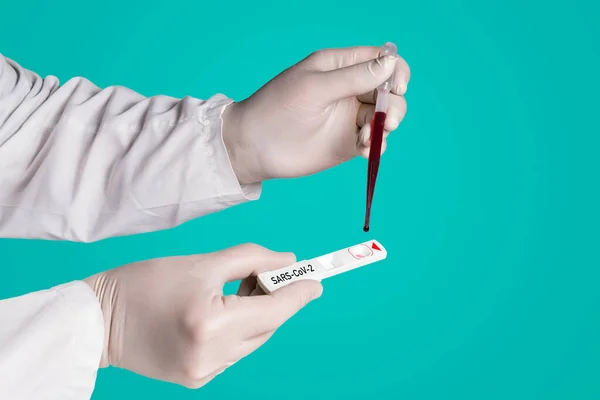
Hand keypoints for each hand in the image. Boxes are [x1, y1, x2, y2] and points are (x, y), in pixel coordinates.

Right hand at [84, 244, 321, 388]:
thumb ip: (250, 259)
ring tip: (238, 290)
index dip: (299, 294)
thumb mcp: (200, 262)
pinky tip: (222, 312)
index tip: (317, 282)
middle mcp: (212, 355)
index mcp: (212, 323)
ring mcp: (203, 373)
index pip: (274, 309)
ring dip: (255, 316)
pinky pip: (233, 353)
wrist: (96, 320)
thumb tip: (287, 262)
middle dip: (275, 300)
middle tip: (271, 276)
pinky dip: (237, 332)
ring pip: (252, 341)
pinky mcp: (196, 379)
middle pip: (267, 327)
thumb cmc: (143, 284)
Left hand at [222, 45, 409, 184]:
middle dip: (394, 105)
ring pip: (386, 117)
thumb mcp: (315, 87)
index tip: (396, 88)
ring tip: (367, 139)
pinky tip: (363, 150)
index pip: (381, 60)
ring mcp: (349, 117)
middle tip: (387, 121)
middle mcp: (349, 90)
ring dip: (385, 127)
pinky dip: (376, 146)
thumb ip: (354, 77)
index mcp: (340, 66)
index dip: (395, 71)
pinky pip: (375, 141)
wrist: (255, 147)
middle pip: (389, 90)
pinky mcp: (348, 142)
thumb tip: (390, 64)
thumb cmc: (278, 109)